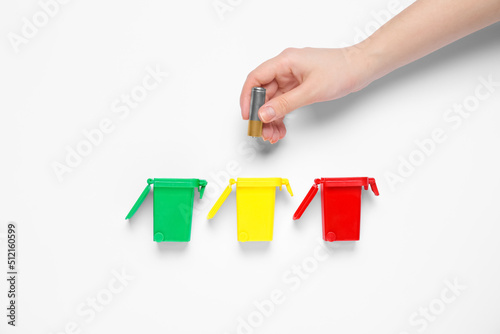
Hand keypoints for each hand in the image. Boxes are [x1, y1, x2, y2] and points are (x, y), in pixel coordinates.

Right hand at [240, 47, 370, 142]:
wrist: (361, 67)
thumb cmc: (341, 70)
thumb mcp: (311, 91)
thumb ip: (285, 104)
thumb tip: (264, 114)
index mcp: (285, 62)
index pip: (256, 79)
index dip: (248, 98)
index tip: (248, 116)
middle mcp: (286, 68)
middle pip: (263, 92)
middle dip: (261, 114)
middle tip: (262, 131)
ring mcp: (292, 77)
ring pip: (273, 100)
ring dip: (271, 118)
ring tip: (273, 135)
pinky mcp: (299, 85)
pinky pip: (283, 102)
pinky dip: (281, 115)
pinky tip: (281, 128)